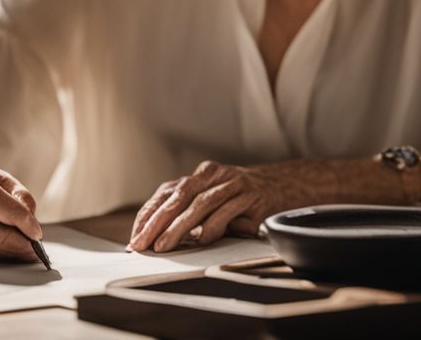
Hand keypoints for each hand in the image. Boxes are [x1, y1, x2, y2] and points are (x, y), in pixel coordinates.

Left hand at [128, 160, 293, 252]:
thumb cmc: (242, 199)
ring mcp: (234, 183)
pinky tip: (202, 240)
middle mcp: (214, 175)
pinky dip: (213, 227)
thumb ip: (190, 213)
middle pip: (179, 196)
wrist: (284, 186)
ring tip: (165, 245)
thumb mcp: (213, 200)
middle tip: (143, 243)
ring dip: (179, 227)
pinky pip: (227, 212)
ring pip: (200, 204)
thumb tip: (156, 238)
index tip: (136, 236)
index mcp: (200, 175)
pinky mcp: (252, 196)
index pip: (167, 192)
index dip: (149, 214)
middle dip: (157, 222)